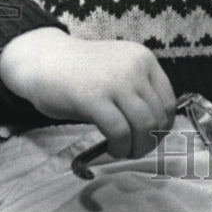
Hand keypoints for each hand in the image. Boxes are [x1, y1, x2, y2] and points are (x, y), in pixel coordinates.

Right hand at [0, 28, 175, 158]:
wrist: (43, 59)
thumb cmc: (80, 72)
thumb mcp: (118, 71)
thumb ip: (137, 91)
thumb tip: (155, 128)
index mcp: (143, 59)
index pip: (169, 101)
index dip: (164, 127)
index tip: (152, 139)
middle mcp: (134, 67)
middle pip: (157, 116)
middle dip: (150, 141)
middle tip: (136, 151)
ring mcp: (115, 81)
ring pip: (143, 125)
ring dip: (137, 148)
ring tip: (123, 151)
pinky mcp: (93, 97)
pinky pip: (119, 131)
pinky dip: (119, 147)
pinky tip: (111, 148)